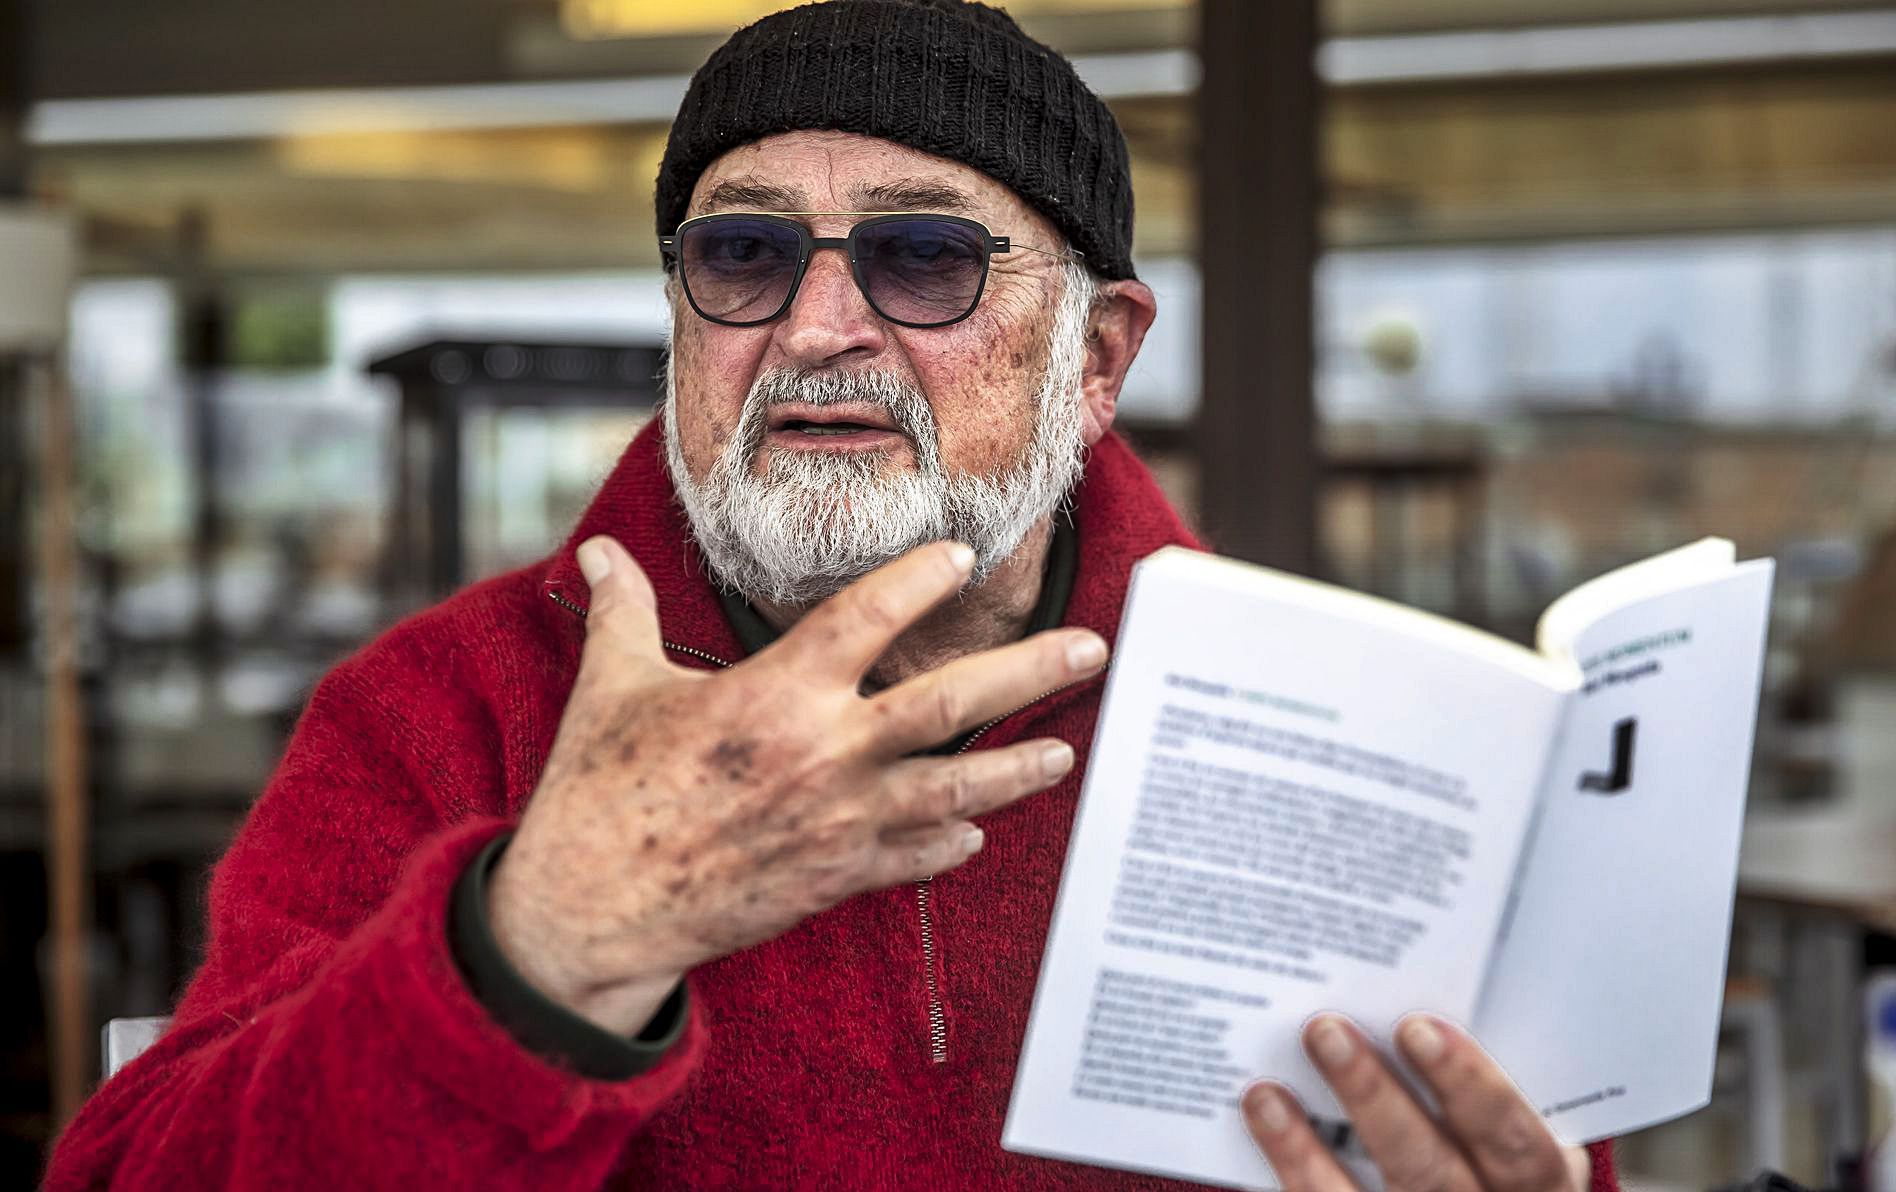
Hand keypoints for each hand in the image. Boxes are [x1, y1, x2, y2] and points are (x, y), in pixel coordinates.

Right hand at [487, 535, 1108, 1033]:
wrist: (591, 909)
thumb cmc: (599, 791)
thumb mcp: (612, 687)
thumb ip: (623, 612)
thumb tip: (598, 556)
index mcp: (773, 692)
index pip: (868, 616)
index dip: (919, 578)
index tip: (960, 554)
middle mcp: (825, 752)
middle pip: (952, 702)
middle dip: (1031, 671)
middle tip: (1092, 648)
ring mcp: (840, 821)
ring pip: (957, 789)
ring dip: (1018, 770)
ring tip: (1064, 754)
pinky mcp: (836, 878)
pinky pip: (915, 857)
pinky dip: (951, 844)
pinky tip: (978, 833)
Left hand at [1241, 1014, 1589, 1191]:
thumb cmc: (1490, 1149)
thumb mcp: (1506, 1129)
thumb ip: (1476, 1081)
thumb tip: (1404, 1001)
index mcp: (1540, 1181)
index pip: (1516, 1142)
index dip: (1472, 1086)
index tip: (1419, 1027)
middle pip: (1433, 1171)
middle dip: (1376, 1100)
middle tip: (1326, 1030)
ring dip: (1310, 1150)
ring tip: (1266, 1092)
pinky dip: (1292, 1168)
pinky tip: (1263, 1122)